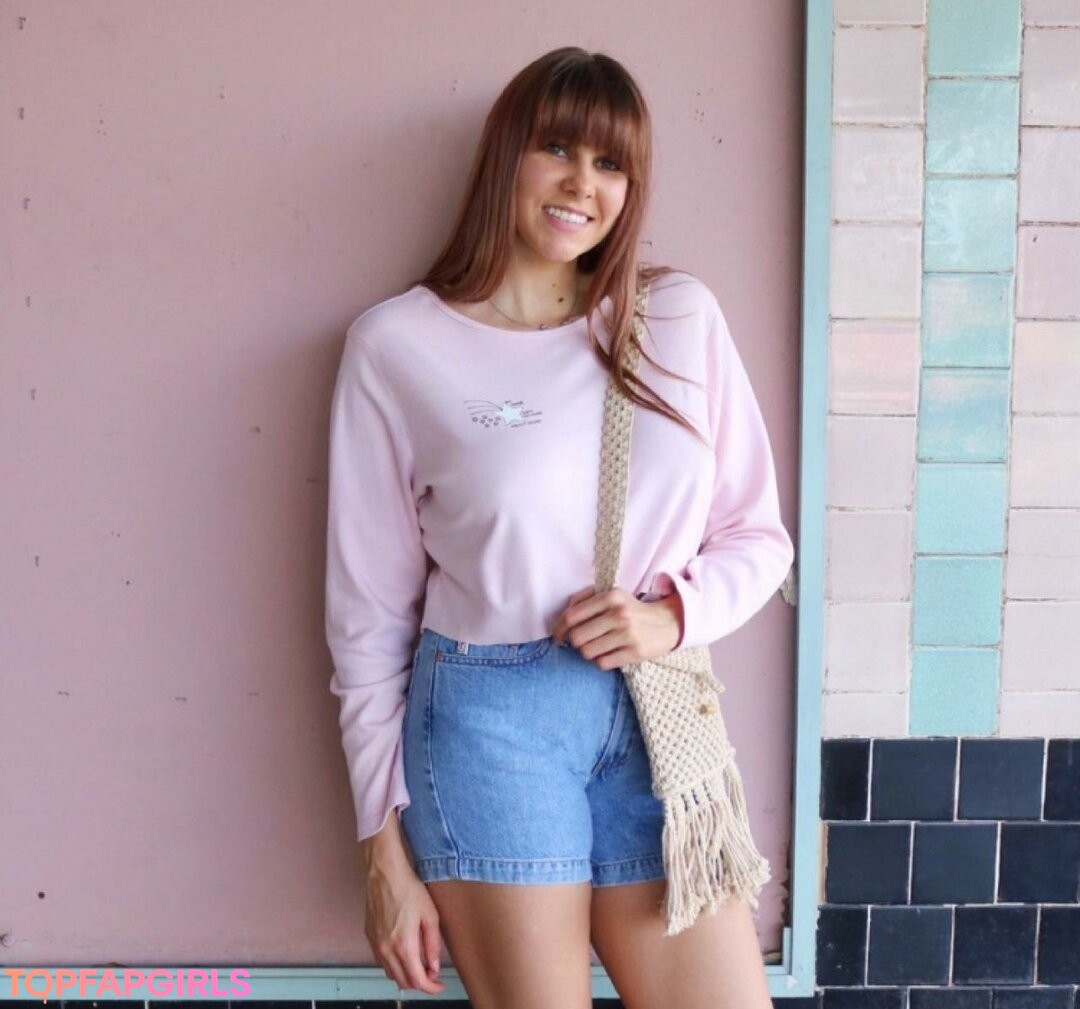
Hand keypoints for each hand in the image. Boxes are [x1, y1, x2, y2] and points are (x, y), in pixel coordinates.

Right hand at [362, 819, 444, 994]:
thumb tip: (433, 967)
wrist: (384, 873)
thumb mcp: (430, 915)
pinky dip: (394, 965)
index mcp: (403, 945)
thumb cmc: (409, 889)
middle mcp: (386, 950)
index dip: (430, 987)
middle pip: (402, 982)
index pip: (417, 980)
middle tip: (432, 974)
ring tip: (420, 965)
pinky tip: (404, 953)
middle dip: (419, 983)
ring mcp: (375, 944)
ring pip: (390, 974)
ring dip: (405, 975)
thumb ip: (432, 944)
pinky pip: (382, 961)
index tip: (439, 985)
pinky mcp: (369, 937)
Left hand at [551, 584, 683, 668]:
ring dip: (588, 652)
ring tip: (597, 647)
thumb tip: (565, 610)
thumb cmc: (632, 610)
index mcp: (611, 596)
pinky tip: (608, 653)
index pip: (572, 616)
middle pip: (577, 637)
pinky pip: (602, 663)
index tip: (558, 636)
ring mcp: (628, 634)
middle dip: (574, 643)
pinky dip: (601, 661)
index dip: (559, 629)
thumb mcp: (613, 595)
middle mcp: (619, 614)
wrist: (667, 623)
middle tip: (578, 643)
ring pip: (587, 652)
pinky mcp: (635, 652)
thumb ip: (586, 597)